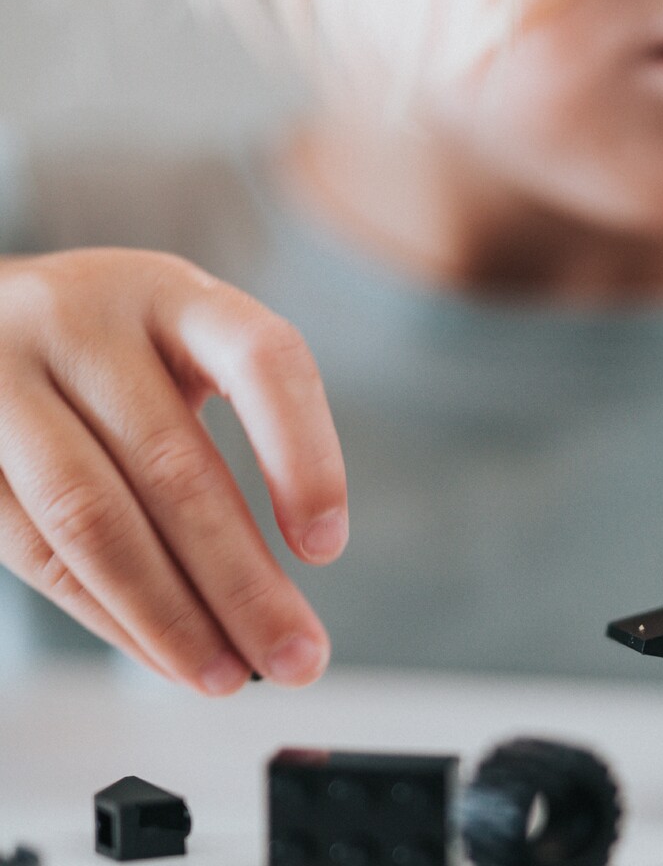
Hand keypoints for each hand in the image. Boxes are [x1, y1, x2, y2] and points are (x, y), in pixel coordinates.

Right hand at [0, 249, 346, 693]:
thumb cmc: (113, 352)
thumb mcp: (179, 351)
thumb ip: (230, 438)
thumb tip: (274, 605)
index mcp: (172, 292)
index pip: (263, 360)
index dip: (304, 456)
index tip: (326, 550)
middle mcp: (82, 319)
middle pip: (176, 467)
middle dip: (243, 583)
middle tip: (298, 660)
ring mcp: (1, 376)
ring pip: (93, 517)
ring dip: (168, 616)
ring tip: (227, 675)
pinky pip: (33, 549)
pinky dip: (105, 615)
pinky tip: (157, 653)